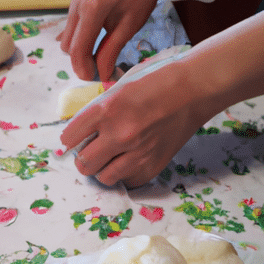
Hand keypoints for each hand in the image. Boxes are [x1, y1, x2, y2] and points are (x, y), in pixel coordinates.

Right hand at [60, 0, 165, 81]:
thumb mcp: (129, 26)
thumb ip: (111, 51)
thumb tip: (102, 75)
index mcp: (92, 8)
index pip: (78, 49)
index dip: (85, 69)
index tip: (98, 78)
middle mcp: (77, 4)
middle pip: (69, 47)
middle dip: (82, 62)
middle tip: (103, 69)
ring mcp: (73, 2)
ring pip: (67, 40)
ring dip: (80, 53)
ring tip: (101, 57)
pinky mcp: (75, 4)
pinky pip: (71, 31)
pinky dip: (80, 42)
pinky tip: (96, 46)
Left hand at [60, 60, 206, 188]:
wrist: (193, 89)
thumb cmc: (155, 82)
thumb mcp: (118, 87)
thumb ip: (98, 109)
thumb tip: (81, 129)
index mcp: (106, 110)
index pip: (70, 137)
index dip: (70, 139)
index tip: (75, 139)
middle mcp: (119, 134)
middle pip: (83, 164)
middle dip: (83, 158)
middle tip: (90, 152)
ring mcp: (137, 153)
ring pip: (103, 177)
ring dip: (103, 169)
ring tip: (110, 159)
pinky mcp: (154, 165)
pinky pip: (127, 181)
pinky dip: (125, 174)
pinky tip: (129, 161)